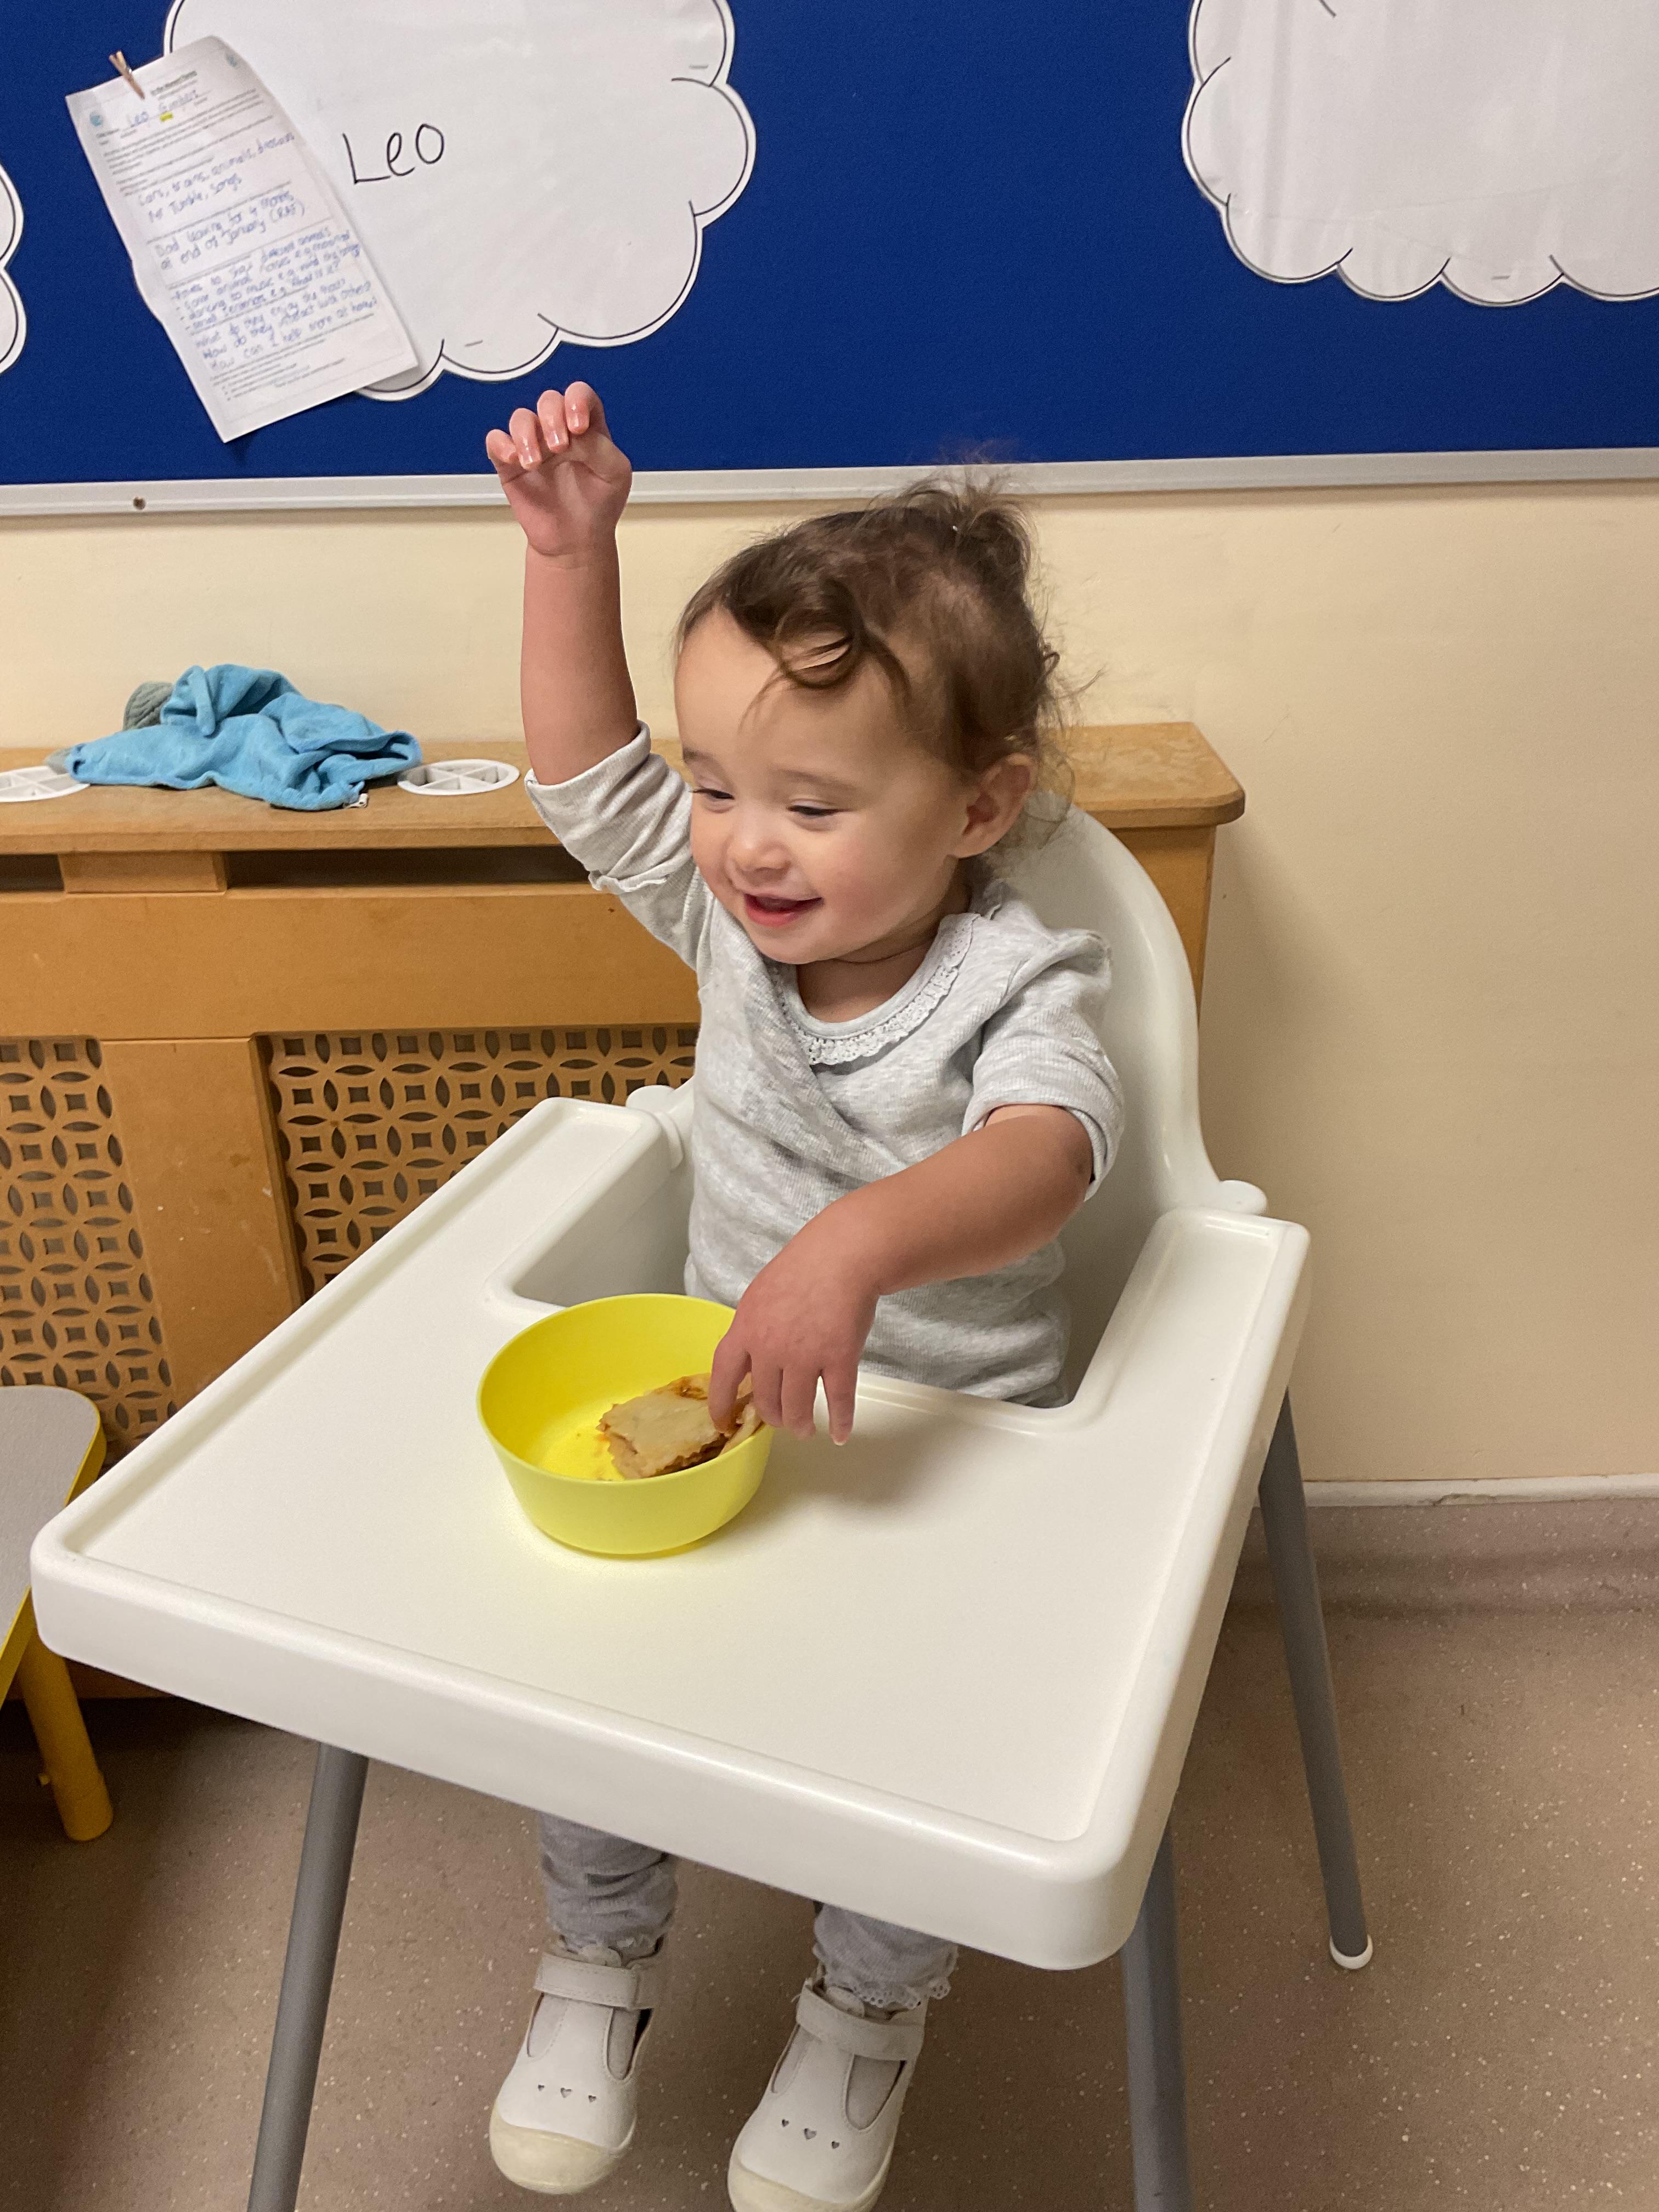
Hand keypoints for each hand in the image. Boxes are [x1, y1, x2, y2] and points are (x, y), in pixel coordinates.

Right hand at [485, 383, 631, 563]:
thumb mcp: (614, 474)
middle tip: (560, 447)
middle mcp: (558, 431)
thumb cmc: (599, 505)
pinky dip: (501, 444)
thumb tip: (575, 432)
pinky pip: (496, 441)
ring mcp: (534, 445)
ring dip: (526, 434)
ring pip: (521, 418)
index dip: (577, 401)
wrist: (577, 542)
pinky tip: (514, 459)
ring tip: (535, 463)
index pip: (579, 395)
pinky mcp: (511, 464)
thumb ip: (599, 446)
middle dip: (552, 418)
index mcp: (587, 427)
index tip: (578, 426)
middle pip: (549, 401)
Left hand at [709, 1220, 877, 1444]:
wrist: (843, 1254)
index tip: (722, 1422)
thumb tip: (749, 1355)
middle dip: (772, 1417)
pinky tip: (841, 1433)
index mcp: (746, 1328)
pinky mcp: (839, 1358)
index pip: (723, 1375)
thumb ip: (751, 1327)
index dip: (721, 1403)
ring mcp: (805, 1356)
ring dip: (800, 1425)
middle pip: (765, 1399)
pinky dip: (840, 1422)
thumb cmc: (804, 1267)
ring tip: (805, 1429)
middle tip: (780, 1422)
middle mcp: (770, 1347)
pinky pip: (838, 1401)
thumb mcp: (760, 1294)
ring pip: (796, 1408)